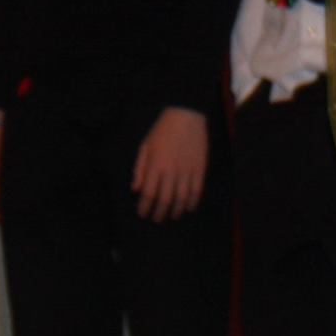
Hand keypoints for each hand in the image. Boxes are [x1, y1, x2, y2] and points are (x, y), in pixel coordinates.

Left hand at [131, 107, 208, 221]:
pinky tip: (188, 208)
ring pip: (181, 199)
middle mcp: (171, 171)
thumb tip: (136, 189)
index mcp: (155, 165)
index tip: (142, 213)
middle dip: (159, 213)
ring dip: (176, 211)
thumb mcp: (145, 146)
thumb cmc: (162, 130)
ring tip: (172, 216)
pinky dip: (192, 202)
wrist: (186, 116)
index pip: (148, 193)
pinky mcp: (199, 169)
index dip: (144, 207)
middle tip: (157, 219)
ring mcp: (187, 171)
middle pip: (165, 200)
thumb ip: (140, 169)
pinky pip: (197, 191)